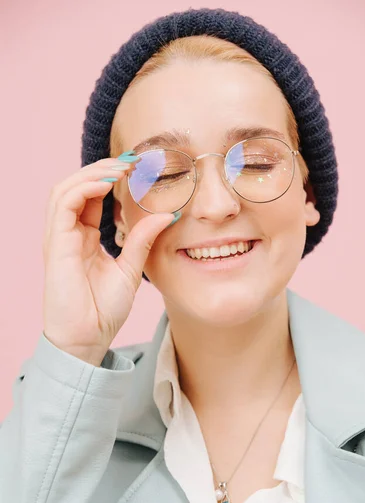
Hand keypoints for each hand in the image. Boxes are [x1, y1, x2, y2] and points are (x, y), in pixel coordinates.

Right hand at [42, 155, 174, 365]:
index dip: (111, 178)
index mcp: (84, 238)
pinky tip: (106, 184)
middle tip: (132, 161)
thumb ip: (143, 240)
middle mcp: (68, 234)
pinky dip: (83, 188)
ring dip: (92, 173)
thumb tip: (168, 214)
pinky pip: (63, 204)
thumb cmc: (103, 310)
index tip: (139, 168)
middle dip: (102, 169)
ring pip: (65, 189)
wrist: (87, 339)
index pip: (92, 196)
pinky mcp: (56, 244)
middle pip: (77, 187)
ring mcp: (59, 238)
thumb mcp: (131, 269)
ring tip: (120, 168)